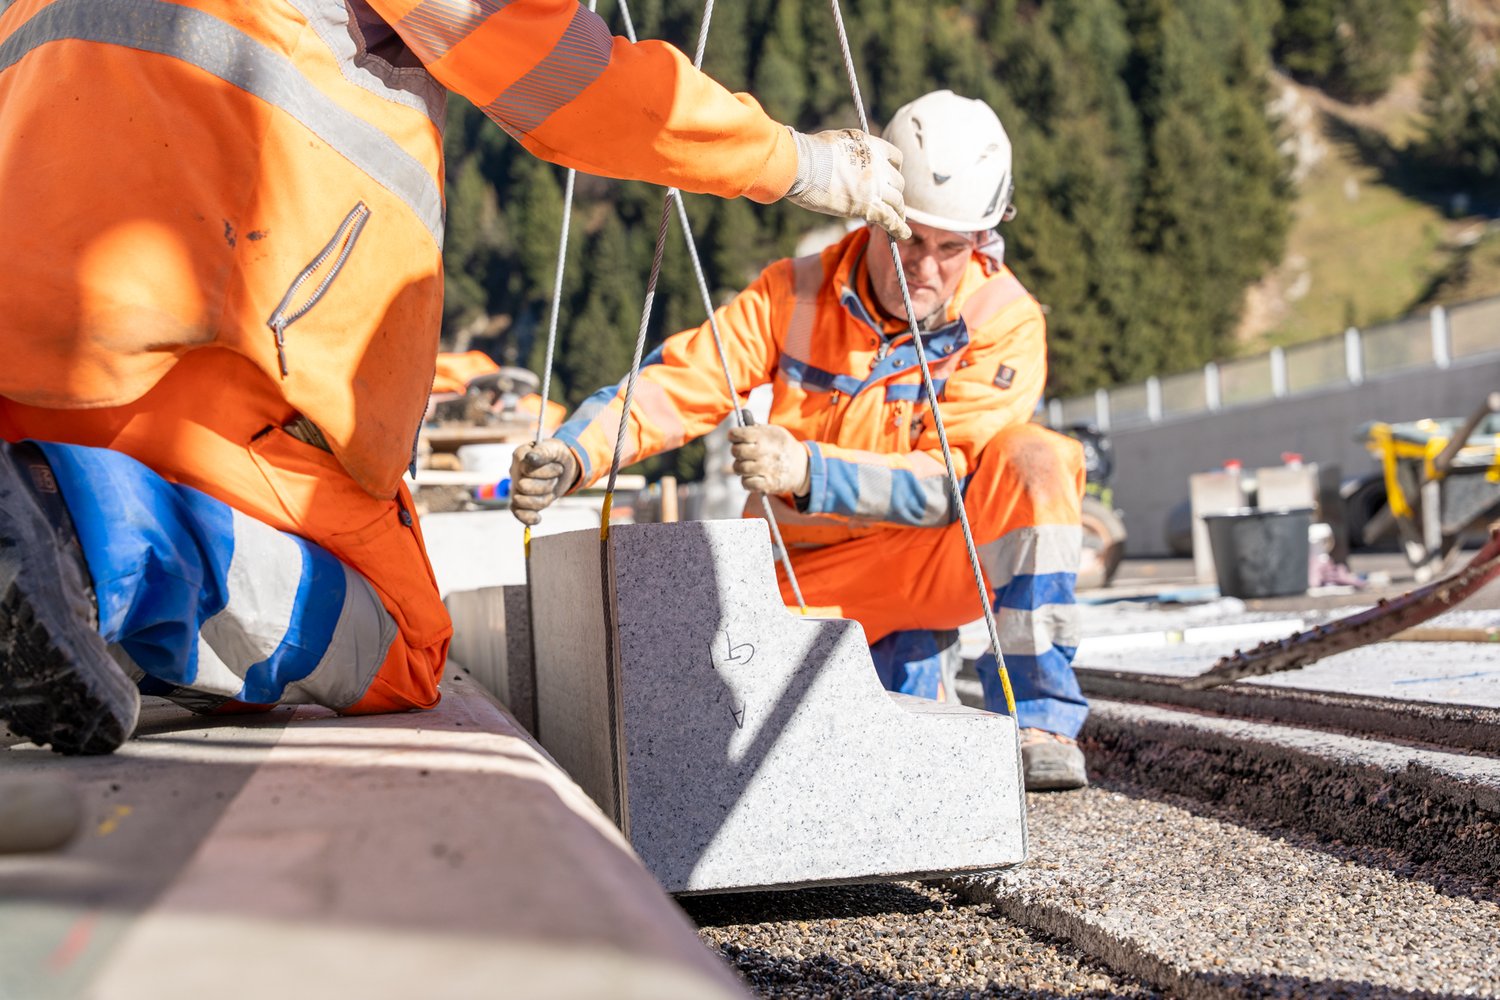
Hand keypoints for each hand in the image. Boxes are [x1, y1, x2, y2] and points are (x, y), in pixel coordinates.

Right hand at [508, 439, 578, 525]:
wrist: (564, 466)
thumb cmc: (557, 456)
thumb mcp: (555, 450)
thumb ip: (543, 452)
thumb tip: (530, 458)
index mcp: (520, 455)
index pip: (527, 470)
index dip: (546, 472)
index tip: (558, 467)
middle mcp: (515, 471)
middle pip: (524, 487)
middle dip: (546, 485)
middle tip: (555, 479)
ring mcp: (516, 487)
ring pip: (523, 502)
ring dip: (544, 498)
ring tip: (551, 489)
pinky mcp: (522, 500)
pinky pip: (518, 513)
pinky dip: (527, 518)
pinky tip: (538, 519)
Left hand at [729, 423, 809, 495]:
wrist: (803, 467)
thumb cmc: (782, 446)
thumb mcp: (774, 431)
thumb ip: (756, 427)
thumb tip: (741, 417)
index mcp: (767, 436)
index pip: (739, 434)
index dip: (734, 435)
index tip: (735, 437)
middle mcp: (767, 452)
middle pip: (737, 451)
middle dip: (736, 451)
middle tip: (741, 452)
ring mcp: (767, 469)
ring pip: (739, 468)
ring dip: (740, 467)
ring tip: (748, 464)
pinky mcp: (768, 484)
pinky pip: (746, 483)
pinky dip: (746, 480)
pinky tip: (752, 476)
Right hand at [784, 129, 909, 239]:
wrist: (802, 164)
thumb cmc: (808, 152)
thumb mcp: (835, 142)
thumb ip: (847, 151)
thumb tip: (840, 158)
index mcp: (871, 146)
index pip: (895, 158)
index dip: (894, 170)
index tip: (890, 178)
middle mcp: (878, 166)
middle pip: (897, 182)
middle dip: (894, 192)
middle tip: (889, 202)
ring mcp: (875, 187)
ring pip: (897, 202)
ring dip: (899, 211)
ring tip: (899, 220)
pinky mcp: (867, 207)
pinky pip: (890, 219)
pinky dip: (898, 228)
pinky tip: (903, 235)